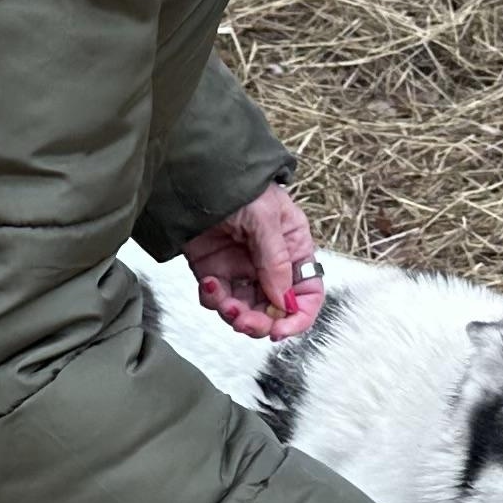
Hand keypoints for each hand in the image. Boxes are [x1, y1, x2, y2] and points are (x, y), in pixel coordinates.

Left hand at [183, 183, 325, 341]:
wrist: (196, 173)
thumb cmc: (240, 185)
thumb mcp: (265, 218)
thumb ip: (275, 260)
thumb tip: (283, 300)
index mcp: (293, 249)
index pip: (306, 293)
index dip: (298, 316)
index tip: (281, 330)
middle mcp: (270, 264)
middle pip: (274, 308)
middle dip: (261, 321)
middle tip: (246, 321)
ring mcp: (240, 269)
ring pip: (245, 309)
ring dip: (236, 315)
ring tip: (225, 305)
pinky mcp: (213, 270)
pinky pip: (217, 299)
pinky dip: (214, 300)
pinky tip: (210, 284)